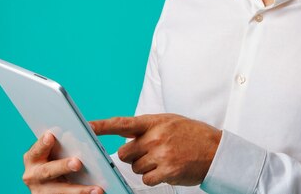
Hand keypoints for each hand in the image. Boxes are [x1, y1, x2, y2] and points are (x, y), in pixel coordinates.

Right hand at [21, 131, 103, 193]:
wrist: (52, 180)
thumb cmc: (55, 158)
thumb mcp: (55, 151)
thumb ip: (64, 142)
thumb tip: (87, 128)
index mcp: (32, 158)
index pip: (37, 149)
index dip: (43, 143)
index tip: (50, 136)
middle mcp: (33, 175)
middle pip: (48, 171)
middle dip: (63, 166)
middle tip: (78, 163)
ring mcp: (42, 191)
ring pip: (60, 191)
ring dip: (79, 190)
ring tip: (97, 189)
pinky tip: (95, 192)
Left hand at [90, 114, 221, 186]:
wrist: (215, 150)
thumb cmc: (192, 135)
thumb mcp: (169, 121)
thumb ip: (148, 127)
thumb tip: (127, 135)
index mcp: (154, 122)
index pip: (122, 123)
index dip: (101, 125)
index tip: (85, 126)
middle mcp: (156, 137)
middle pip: (124, 152)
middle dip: (132, 155)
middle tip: (149, 153)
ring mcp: (161, 155)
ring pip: (134, 167)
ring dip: (144, 167)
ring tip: (162, 160)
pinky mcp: (167, 171)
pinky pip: (146, 179)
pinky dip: (153, 177)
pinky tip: (166, 169)